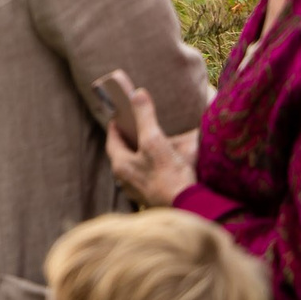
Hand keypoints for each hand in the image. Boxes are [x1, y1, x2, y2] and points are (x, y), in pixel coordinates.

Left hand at [103, 77, 199, 207]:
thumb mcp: (155, 140)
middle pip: (122, 154)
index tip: (120, 116)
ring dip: (139, 155)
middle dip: (128, 140)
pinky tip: (162, 165)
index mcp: (120, 165)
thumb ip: (144, 116)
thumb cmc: (167, 174)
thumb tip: (136, 93)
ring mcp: (137, 191)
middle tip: (135, 128)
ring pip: (134, 167)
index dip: (116, 126)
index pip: (112, 140)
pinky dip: (150, 168)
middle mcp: (124, 180)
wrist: (187, 206)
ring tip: (149, 144)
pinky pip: (146, 178)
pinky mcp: (151, 198)